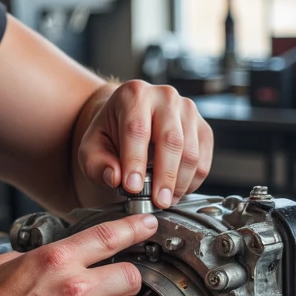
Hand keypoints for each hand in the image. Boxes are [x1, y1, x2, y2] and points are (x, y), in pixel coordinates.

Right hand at [0, 213, 157, 295]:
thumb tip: (46, 257)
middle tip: (115, 288)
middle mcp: (74, 288)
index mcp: (56, 260)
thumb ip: (35, 258)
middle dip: (127, 282)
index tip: (149, 226)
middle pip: (133, 277)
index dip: (136, 229)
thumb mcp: (4, 265)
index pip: (109, 236)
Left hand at [77, 80, 213, 208]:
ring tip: (163, 199)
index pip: (136, 129)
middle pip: (170, 140)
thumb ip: (97, 163)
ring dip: (179, 183)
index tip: (131, 187)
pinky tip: (176, 191)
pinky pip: (204, 160)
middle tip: (156, 201)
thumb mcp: (91, 148)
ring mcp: (188, 110)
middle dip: (164, 176)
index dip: (134, 161)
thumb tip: (115, 177)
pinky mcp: (203, 128)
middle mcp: (164, 97)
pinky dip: (192, 181)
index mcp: (133, 94)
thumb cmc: (109, 133)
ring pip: (191, 152)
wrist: (128, 120)